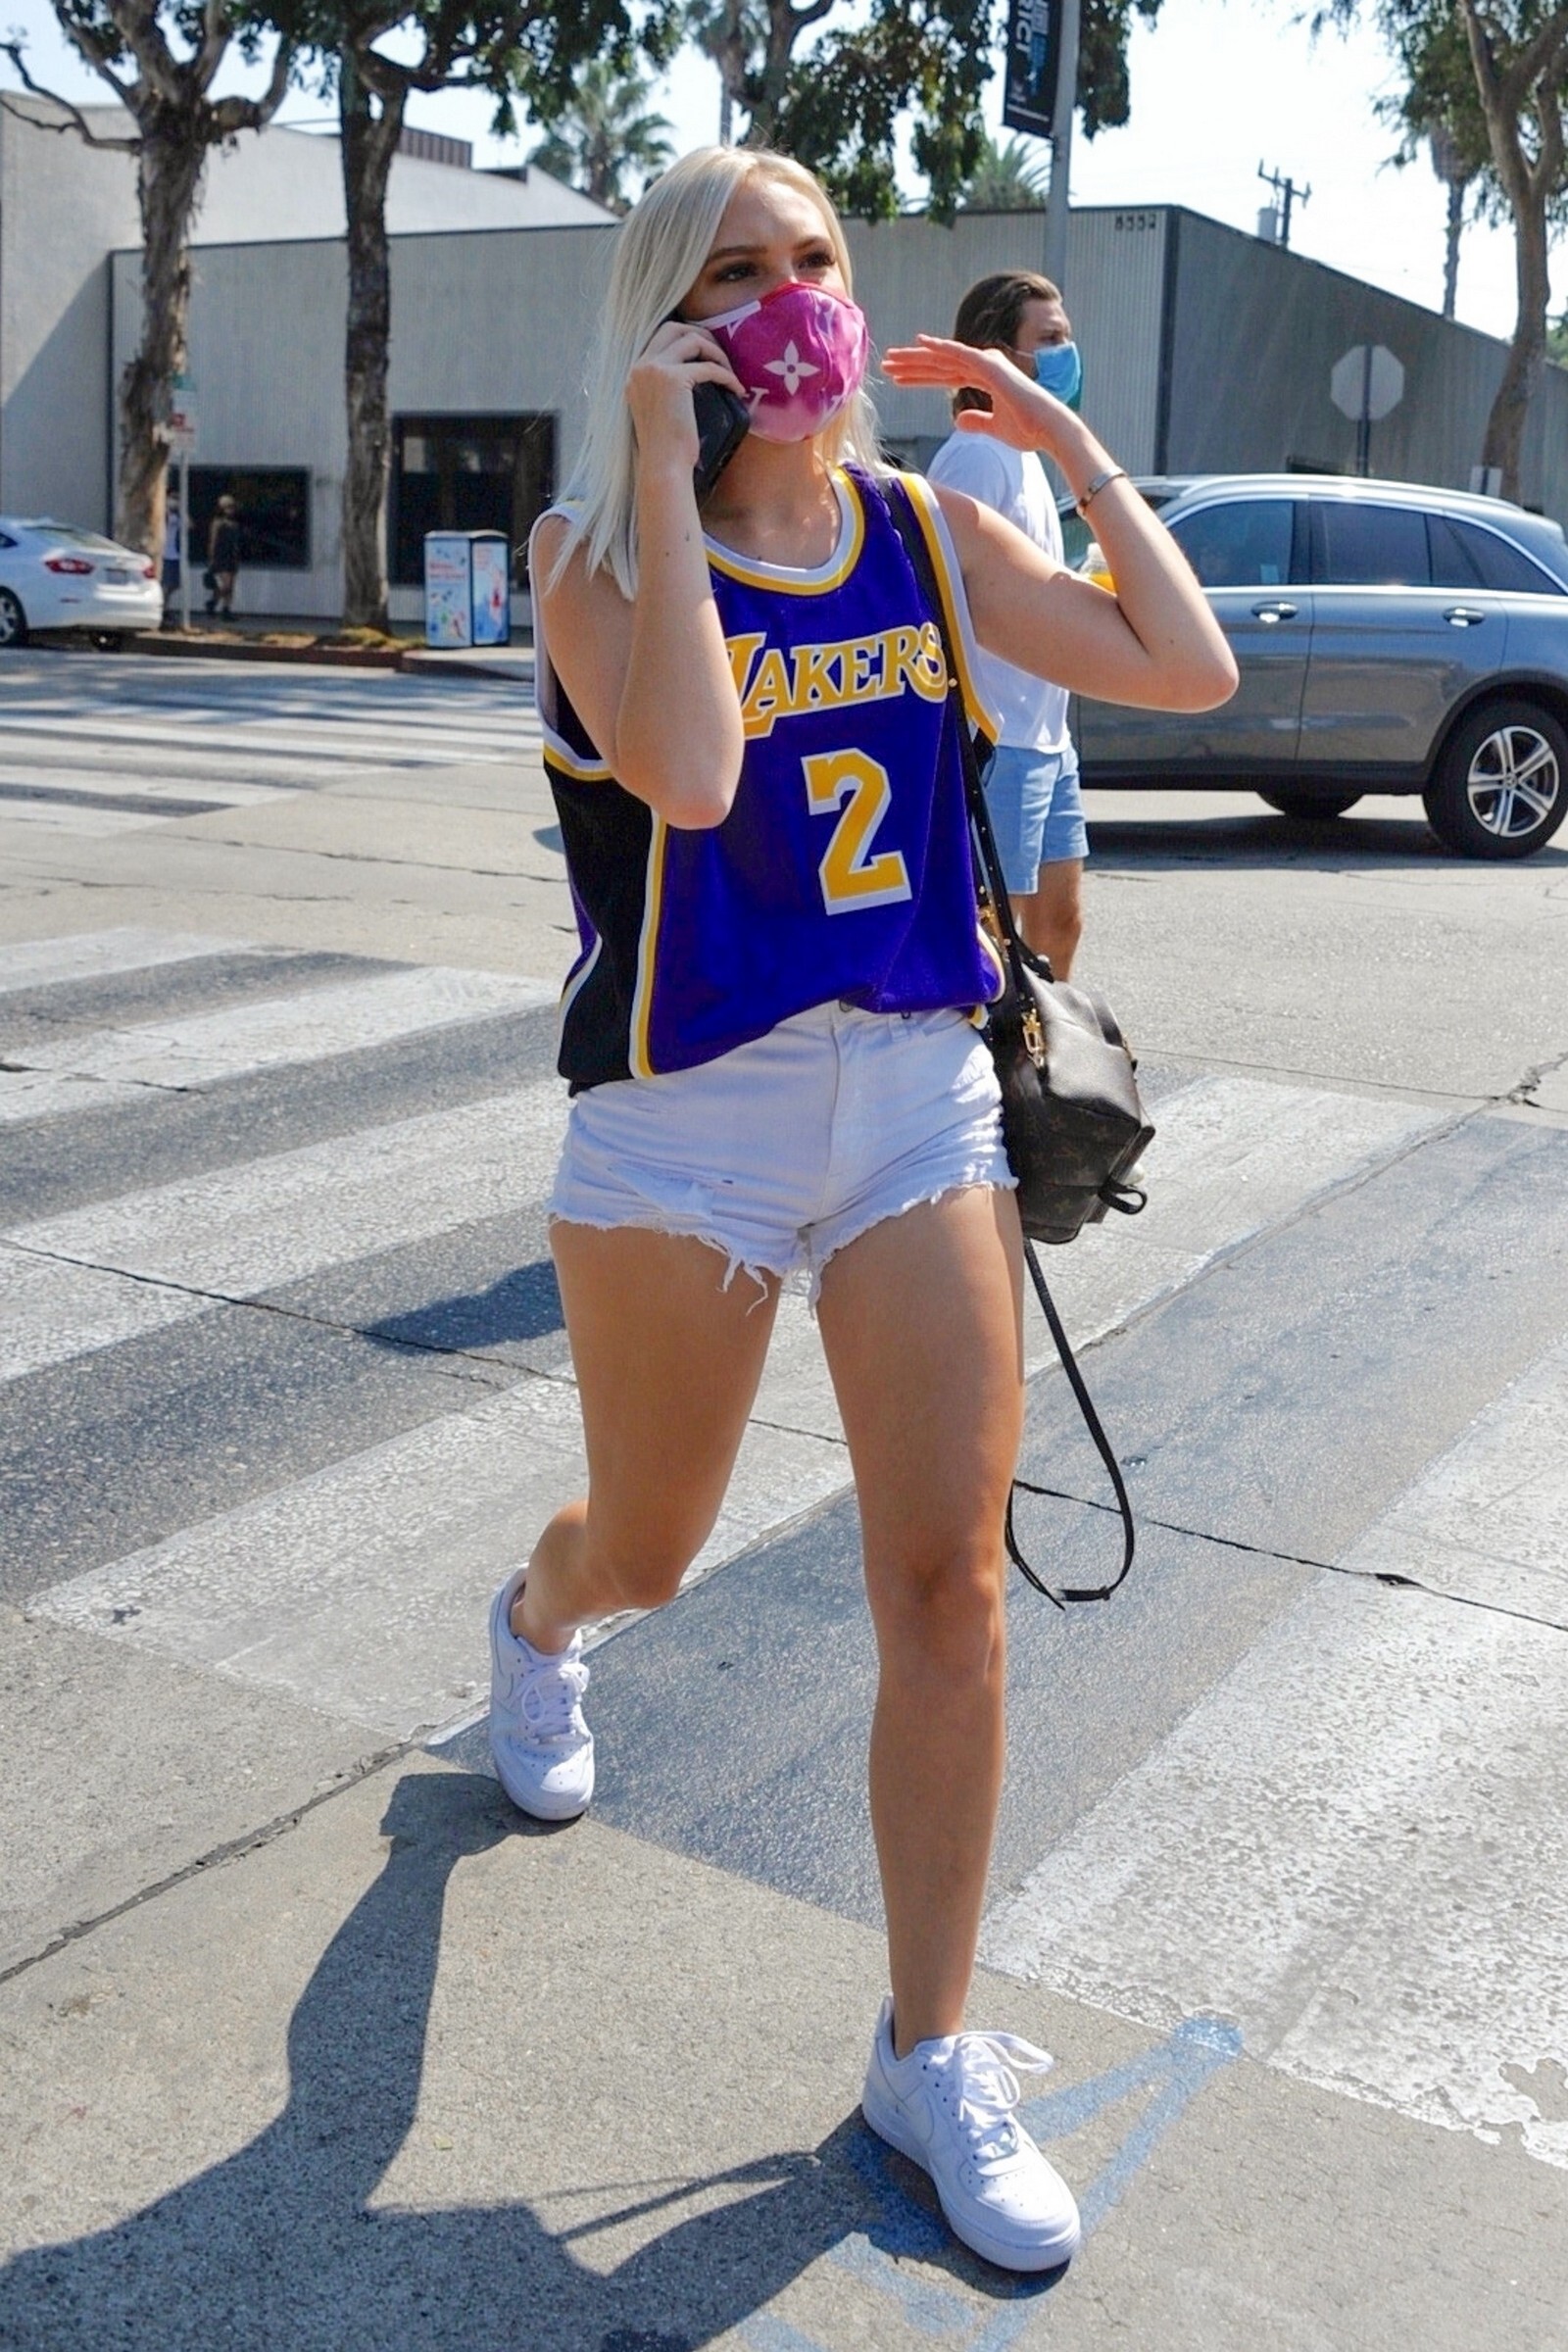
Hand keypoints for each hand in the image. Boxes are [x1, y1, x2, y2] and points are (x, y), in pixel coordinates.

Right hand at [627, 320, 747, 475]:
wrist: (663, 467)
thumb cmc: (666, 448)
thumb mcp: (660, 408)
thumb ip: (666, 387)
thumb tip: (695, 371)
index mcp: (635, 373)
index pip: (661, 338)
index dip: (687, 339)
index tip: (707, 353)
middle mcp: (640, 366)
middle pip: (673, 327)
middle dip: (701, 335)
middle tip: (721, 354)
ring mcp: (654, 370)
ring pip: (692, 340)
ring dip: (716, 352)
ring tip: (730, 372)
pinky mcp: (673, 379)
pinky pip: (708, 367)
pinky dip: (726, 375)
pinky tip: (737, 389)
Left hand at [880, 334, 1085, 467]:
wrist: (1050, 430)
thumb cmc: (1029, 430)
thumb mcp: (995, 428)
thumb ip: (977, 421)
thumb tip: (958, 419)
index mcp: (984, 379)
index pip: (945, 376)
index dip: (921, 377)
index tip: (898, 378)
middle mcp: (983, 367)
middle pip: (939, 365)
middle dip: (912, 365)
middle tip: (886, 364)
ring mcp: (987, 364)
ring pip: (943, 359)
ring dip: (916, 358)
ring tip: (891, 358)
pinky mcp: (990, 366)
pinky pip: (960, 354)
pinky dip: (940, 348)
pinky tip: (920, 343)